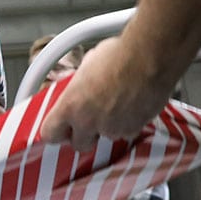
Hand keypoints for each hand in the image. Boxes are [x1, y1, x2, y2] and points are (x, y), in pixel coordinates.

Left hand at [40, 36, 171, 150]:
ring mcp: (112, 128)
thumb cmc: (120, 54)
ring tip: (117, 104)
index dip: (56, 131)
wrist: (150, 55)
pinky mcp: (133, 129)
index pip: (50, 134)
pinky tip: (132, 105)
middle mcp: (88, 122)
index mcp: (70, 106)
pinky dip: (128, 123)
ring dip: (108, 127)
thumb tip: (81, 85)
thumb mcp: (86, 66)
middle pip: (78, 145)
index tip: (60, 127)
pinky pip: (126, 132)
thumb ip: (79, 86)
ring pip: (105, 138)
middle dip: (83, 135)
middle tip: (89, 120)